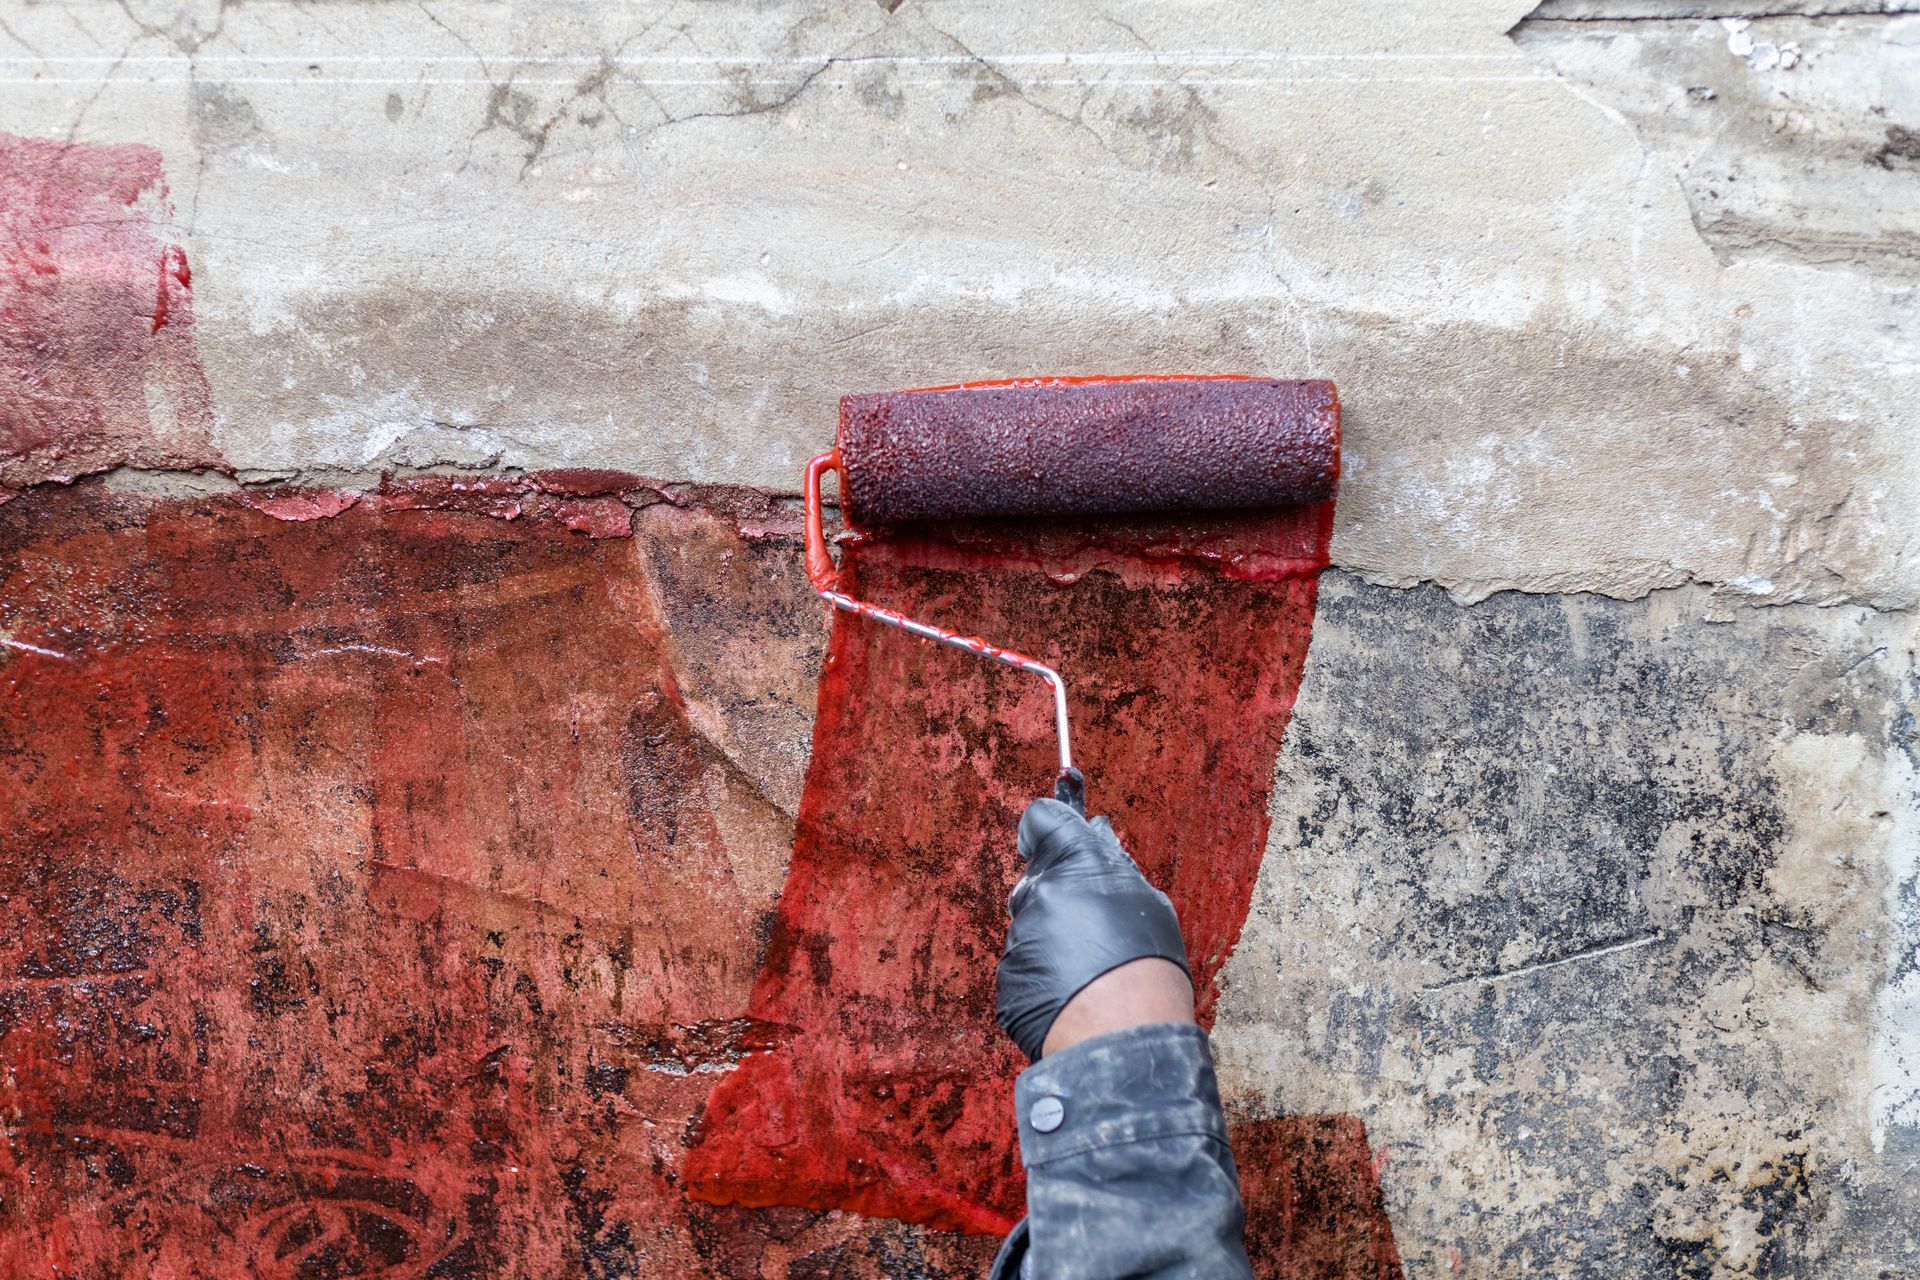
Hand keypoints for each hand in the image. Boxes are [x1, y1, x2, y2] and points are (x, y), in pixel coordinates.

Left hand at [994, 798, 1192, 1060]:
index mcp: (1074, 865)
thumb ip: (1111, 869)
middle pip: (1038, 880)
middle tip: (1093, 926)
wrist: (1123, 1036)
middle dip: (1058, 894)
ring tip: (1089, 969)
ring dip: (1052, 938)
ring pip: (1031, 925)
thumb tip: (1094, 835)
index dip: (1047, 827)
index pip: (1041, 819)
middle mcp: (1038, 894)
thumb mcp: (1147, 903)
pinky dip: (1043, 973)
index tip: (1053, 838)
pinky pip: (1025, 964)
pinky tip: (1073, 993)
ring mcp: (1018, 936)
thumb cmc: (1147, 969)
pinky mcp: (1007, 976)